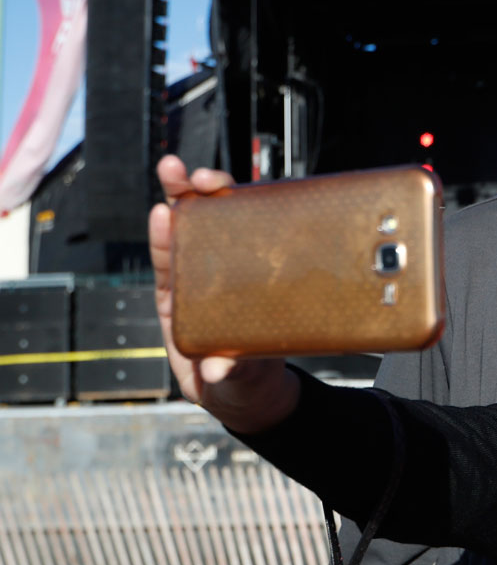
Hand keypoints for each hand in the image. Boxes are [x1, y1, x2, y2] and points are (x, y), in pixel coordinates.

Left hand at [150, 155, 297, 432]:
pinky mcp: (263, 271)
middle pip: (192, 228)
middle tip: (188, 174)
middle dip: (185, 195)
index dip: (165, 233)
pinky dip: (257, 210)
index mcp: (183, 303)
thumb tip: (221, 370)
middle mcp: (203, 280)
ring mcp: (234, 271)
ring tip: (210, 174)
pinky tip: (259, 191)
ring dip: (217, 192)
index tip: (165, 210)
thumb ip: (226, 374)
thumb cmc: (231, 384)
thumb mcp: (225, 383)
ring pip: (224, 222)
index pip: (169, 258)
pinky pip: (259, 235)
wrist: (259, 390)